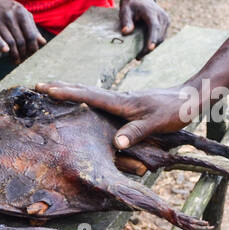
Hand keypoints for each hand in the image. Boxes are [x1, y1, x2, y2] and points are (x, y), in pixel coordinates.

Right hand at [0, 0, 46, 60]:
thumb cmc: (6, 7)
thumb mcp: (21, 13)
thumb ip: (32, 27)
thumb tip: (42, 42)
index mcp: (21, 14)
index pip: (31, 35)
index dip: (33, 47)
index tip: (32, 54)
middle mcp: (11, 17)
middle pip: (21, 41)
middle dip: (23, 53)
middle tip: (23, 60)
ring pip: (10, 42)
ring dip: (14, 54)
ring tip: (16, 60)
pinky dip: (1, 45)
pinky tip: (5, 51)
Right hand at [33, 82, 197, 148]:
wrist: (190, 98)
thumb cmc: (174, 111)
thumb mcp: (156, 124)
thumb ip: (135, 133)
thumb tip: (115, 145)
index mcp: (120, 102)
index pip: (87, 96)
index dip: (66, 93)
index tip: (46, 88)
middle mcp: (117, 99)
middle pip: (83, 90)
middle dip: (60, 86)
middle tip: (38, 84)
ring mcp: (120, 100)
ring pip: (89, 93)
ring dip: (69, 90)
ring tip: (51, 89)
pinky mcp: (124, 105)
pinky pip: (97, 99)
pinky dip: (82, 97)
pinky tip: (79, 101)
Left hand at [119, 0, 169, 57]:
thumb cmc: (131, 4)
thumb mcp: (125, 10)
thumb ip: (126, 21)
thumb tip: (126, 32)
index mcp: (152, 12)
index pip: (154, 27)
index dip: (152, 38)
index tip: (149, 49)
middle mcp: (162, 16)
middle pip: (159, 35)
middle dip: (150, 48)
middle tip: (138, 57)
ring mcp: (166, 19)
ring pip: (161, 38)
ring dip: (152, 47)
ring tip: (140, 55)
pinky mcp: (166, 23)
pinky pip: (162, 36)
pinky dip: (155, 43)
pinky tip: (145, 49)